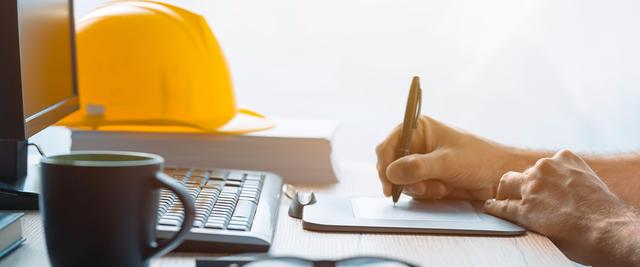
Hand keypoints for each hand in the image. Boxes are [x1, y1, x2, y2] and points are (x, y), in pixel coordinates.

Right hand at [376, 116, 527, 199]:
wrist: (499, 178)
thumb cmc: (479, 160)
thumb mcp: (447, 162)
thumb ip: (417, 167)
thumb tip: (391, 172)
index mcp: (419, 129)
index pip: (389, 144)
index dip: (385, 163)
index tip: (388, 181)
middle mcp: (416, 144)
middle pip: (391, 165)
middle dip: (404, 179)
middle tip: (418, 188)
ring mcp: (421, 162)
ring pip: (401, 180)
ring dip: (418, 188)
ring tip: (439, 187)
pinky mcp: (426, 178)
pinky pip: (413, 189)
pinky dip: (425, 193)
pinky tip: (442, 190)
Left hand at [485, 150, 638, 265]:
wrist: (609, 230)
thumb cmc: (606, 212)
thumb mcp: (590, 183)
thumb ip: (572, 181)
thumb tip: (563, 192)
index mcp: (565, 158)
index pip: (543, 165)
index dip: (540, 179)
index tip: (539, 186)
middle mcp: (545, 168)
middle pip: (523, 173)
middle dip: (522, 184)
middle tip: (520, 195)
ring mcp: (532, 188)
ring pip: (507, 184)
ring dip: (506, 193)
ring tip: (502, 200)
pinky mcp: (524, 209)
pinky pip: (501, 207)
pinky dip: (494, 208)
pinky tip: (490, 208)